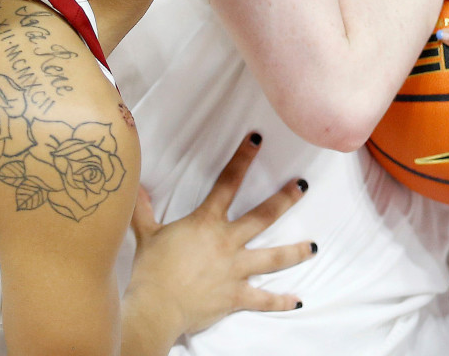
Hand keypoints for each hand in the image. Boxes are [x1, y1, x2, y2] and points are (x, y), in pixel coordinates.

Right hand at [126, 134, 314, 337]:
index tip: (257, 140)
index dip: (243, 158)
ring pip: (272, 258)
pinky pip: (263, 299)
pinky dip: (281, 301)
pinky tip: (298, 300)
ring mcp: (235, 270)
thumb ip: (143, 209)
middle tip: (303, 186)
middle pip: (263, 216)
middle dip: (285, 199)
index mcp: (207, 222)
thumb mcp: (146, 235)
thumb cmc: (150, 271)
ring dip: (295, 251)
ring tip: (314, 246)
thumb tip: (134, 186)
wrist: (154, 308)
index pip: (228, 182)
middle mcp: (227, 242)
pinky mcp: (236, 296)